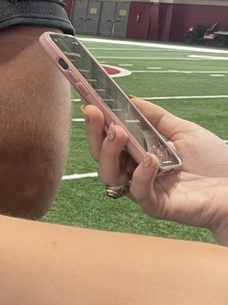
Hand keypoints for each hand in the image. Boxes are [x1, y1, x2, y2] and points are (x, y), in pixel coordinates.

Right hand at [84, 99, 227, 241]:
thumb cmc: (215, 162)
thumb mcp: (184, 130)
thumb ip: (156, 116)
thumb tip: (129, 99)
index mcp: (140, 154)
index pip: (110, 139)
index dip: (98, 123)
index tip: (90, 104)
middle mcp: (136, 172)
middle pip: (102, 157)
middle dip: (95, 134)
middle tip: (95, 113)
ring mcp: (145, 189)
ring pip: (110, 175)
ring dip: (109, 153)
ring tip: (119, 133)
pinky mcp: (157, 205)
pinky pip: (139, 192)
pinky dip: (140, 175)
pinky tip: (150, 160)